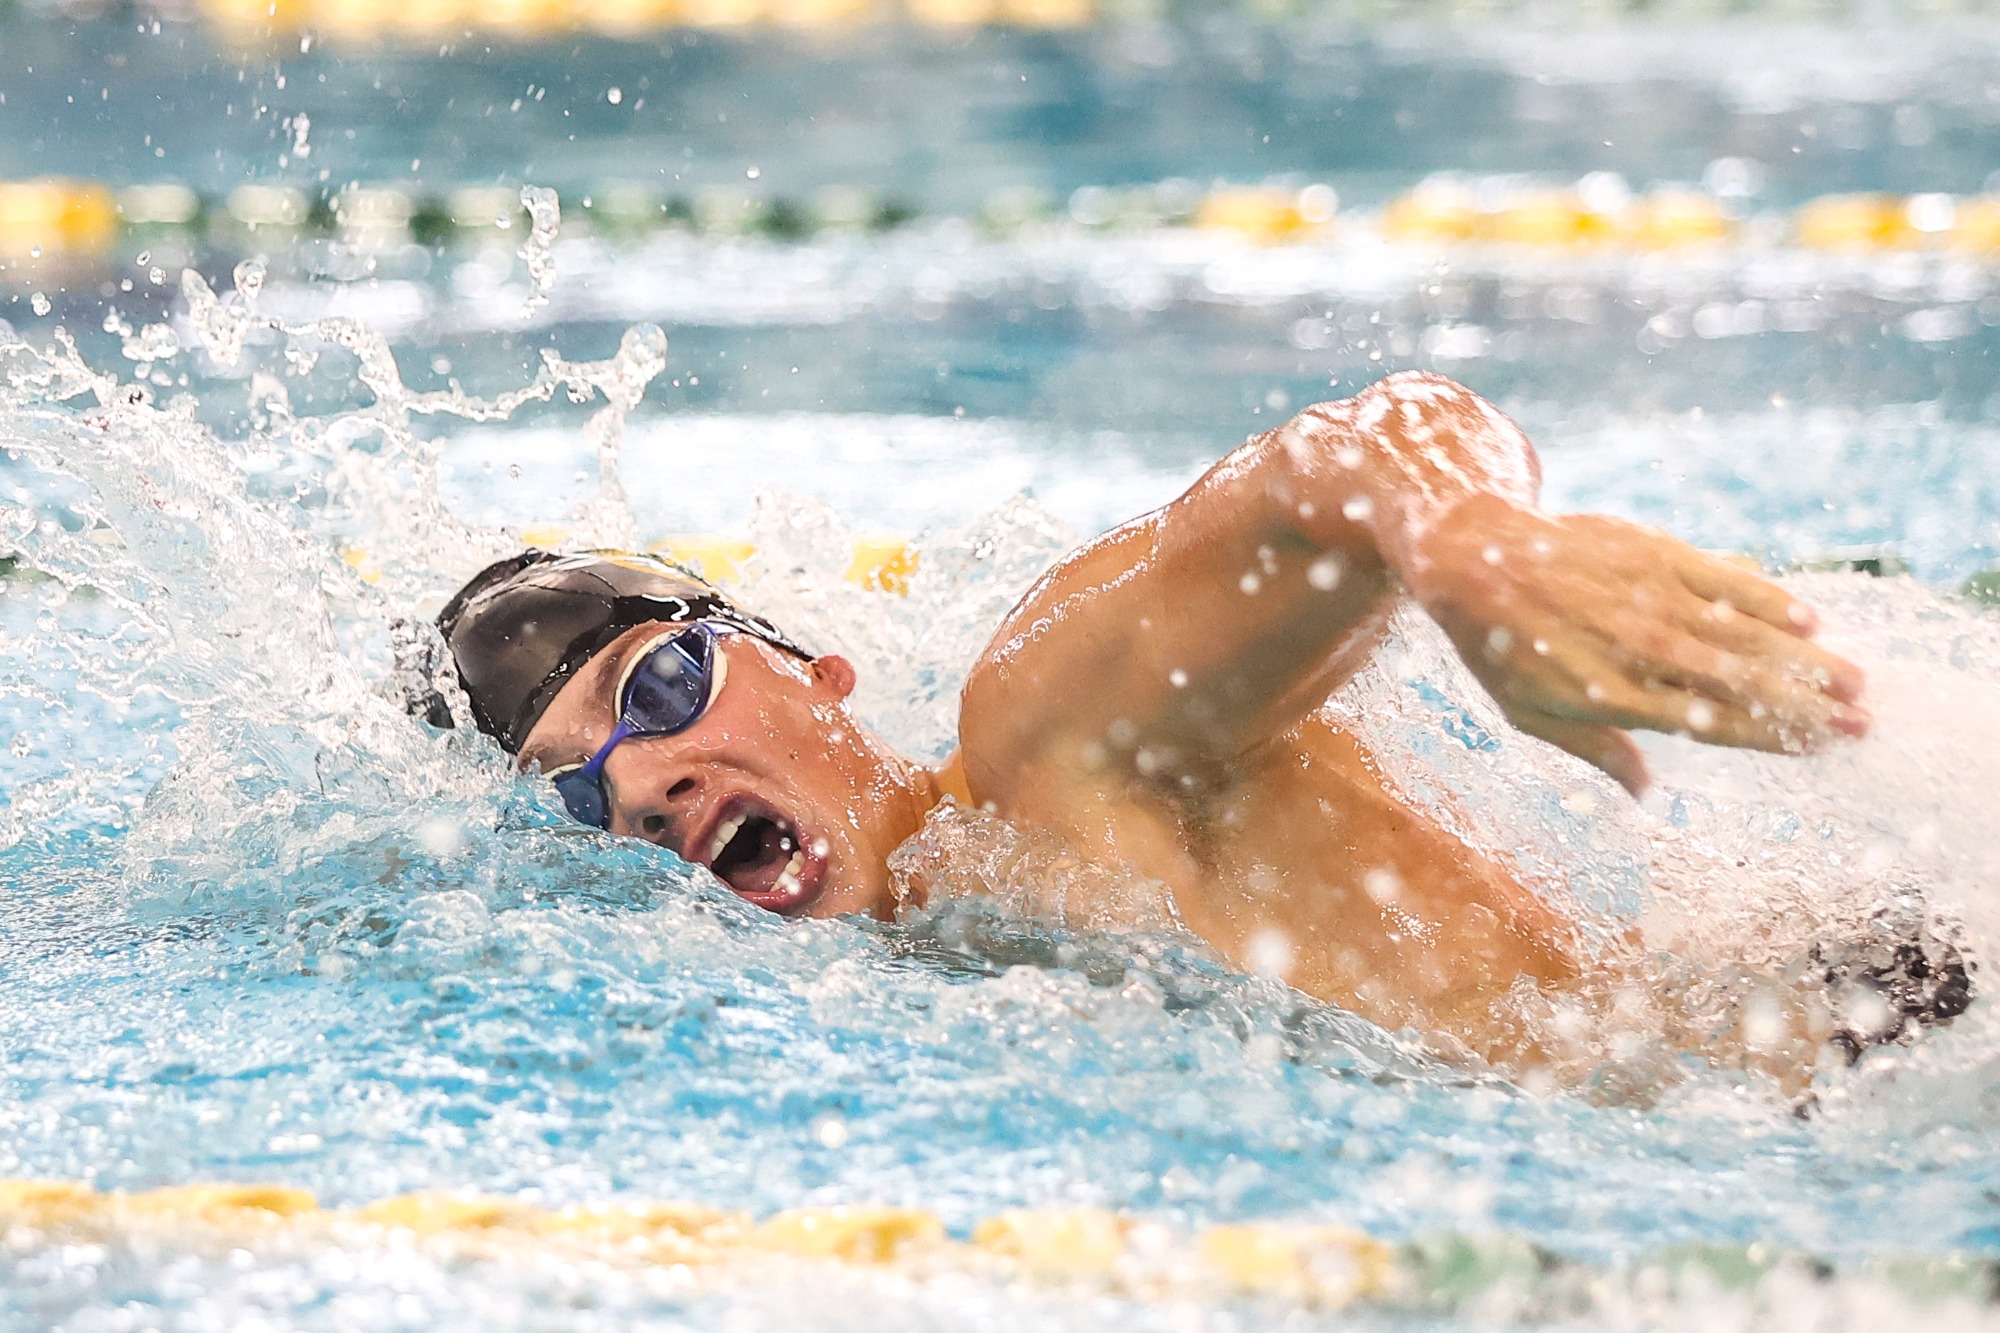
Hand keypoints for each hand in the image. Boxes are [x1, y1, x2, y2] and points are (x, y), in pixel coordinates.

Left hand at [1406, 495, 1868, 794]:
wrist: (1474, 555)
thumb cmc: (1500, 647)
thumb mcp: (1530, 714)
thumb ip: (1596, 749)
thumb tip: (1646, 792)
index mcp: (1609, 694)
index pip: (1706, 721)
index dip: (1767, 735)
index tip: (1817, 747)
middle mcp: (1636, 647)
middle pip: (1737, 681)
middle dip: (1803, 703)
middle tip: (1861, 721)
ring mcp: (1647, 597)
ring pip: (1740, 632)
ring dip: (1801, 656)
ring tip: (1853, 679)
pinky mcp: (1651, 553)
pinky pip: (1718, 577)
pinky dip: (1763, 596)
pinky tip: (1806, 618)